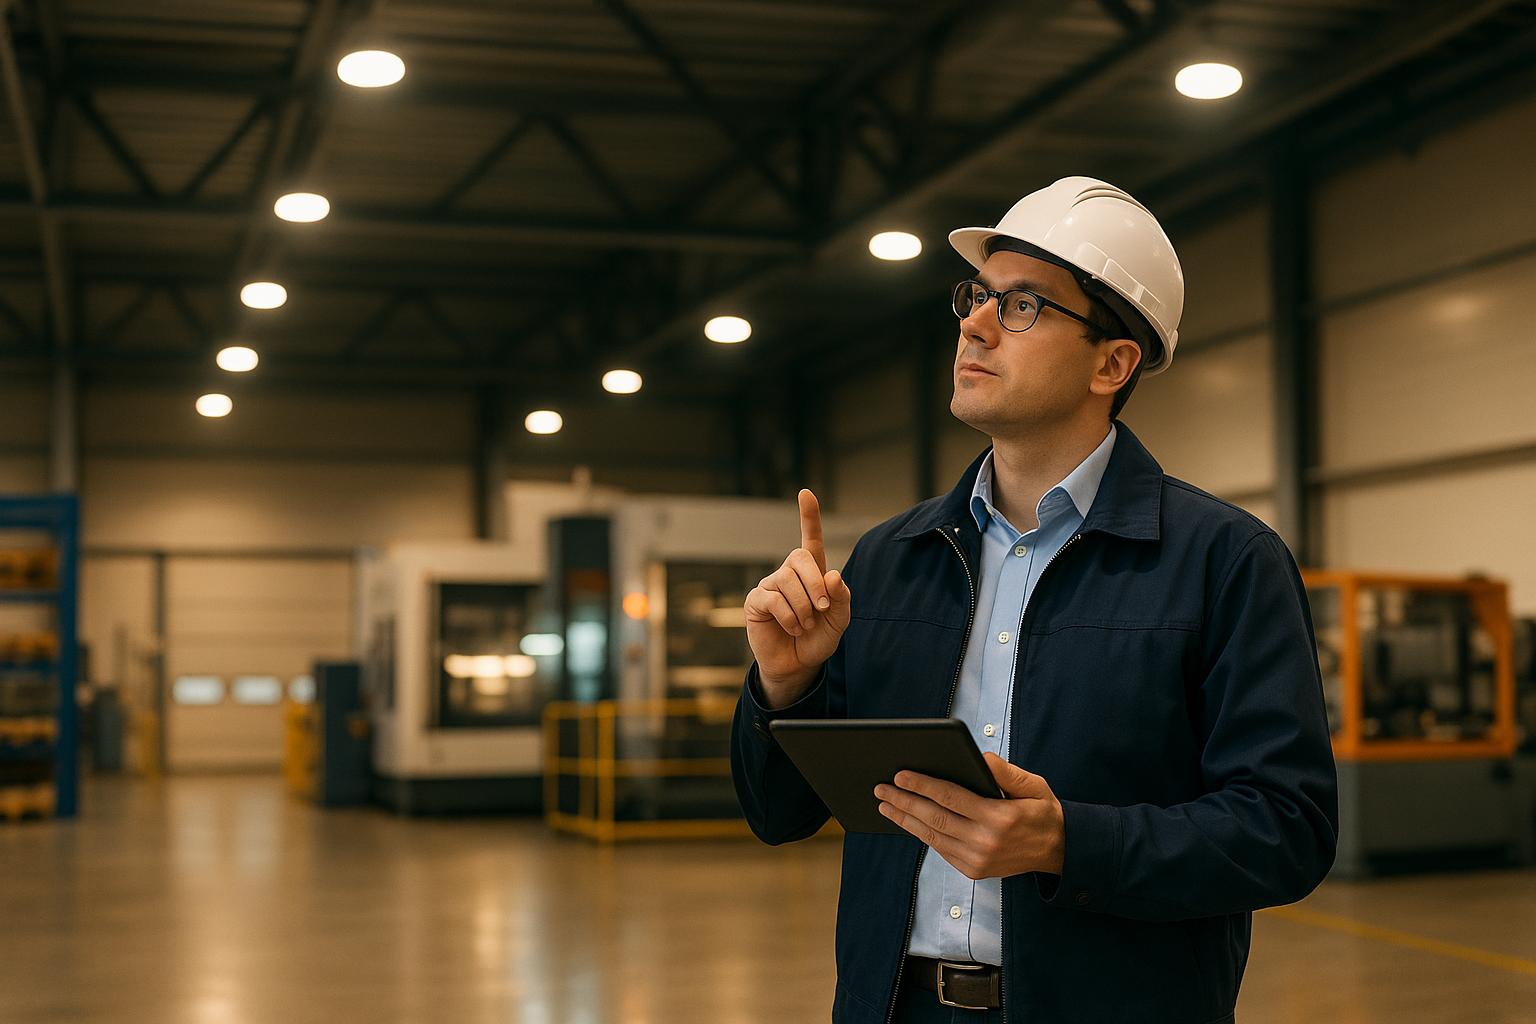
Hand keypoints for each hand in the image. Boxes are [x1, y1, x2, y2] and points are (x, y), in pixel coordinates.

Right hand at [744, 488, 852, 706]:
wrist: (798, 665)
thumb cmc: (818, 638)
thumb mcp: (839, 620)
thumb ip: (841, 597)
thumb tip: (833, 575)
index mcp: (812, 573)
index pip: (811, 539)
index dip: (808, 516)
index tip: (806, 493)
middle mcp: (789, 574)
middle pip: (800, 557)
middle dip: (815, 583)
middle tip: (822, 607)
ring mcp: (770, 586)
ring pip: (787, 580)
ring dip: (803, 606)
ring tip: (805, 624)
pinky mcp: (756, 602)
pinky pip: (773, 599)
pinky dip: (789, 616)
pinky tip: (793, 627)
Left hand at [873, 752, 1064, 879]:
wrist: (1058, 851)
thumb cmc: (1042, 812)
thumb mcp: (1034, 785)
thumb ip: (1007, 771)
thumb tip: (980, 758)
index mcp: (999, 818)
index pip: (951, 798)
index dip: (923, 785)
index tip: (900, 775)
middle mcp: (986, 842)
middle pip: (934, 818)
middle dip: (904, 802)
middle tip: (881, 789)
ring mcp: (978, 859)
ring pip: (932, 836)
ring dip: (906, 819)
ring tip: (885, 805)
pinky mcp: (974, 870)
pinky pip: (940, 849)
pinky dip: (921, 834)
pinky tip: (908, 821)